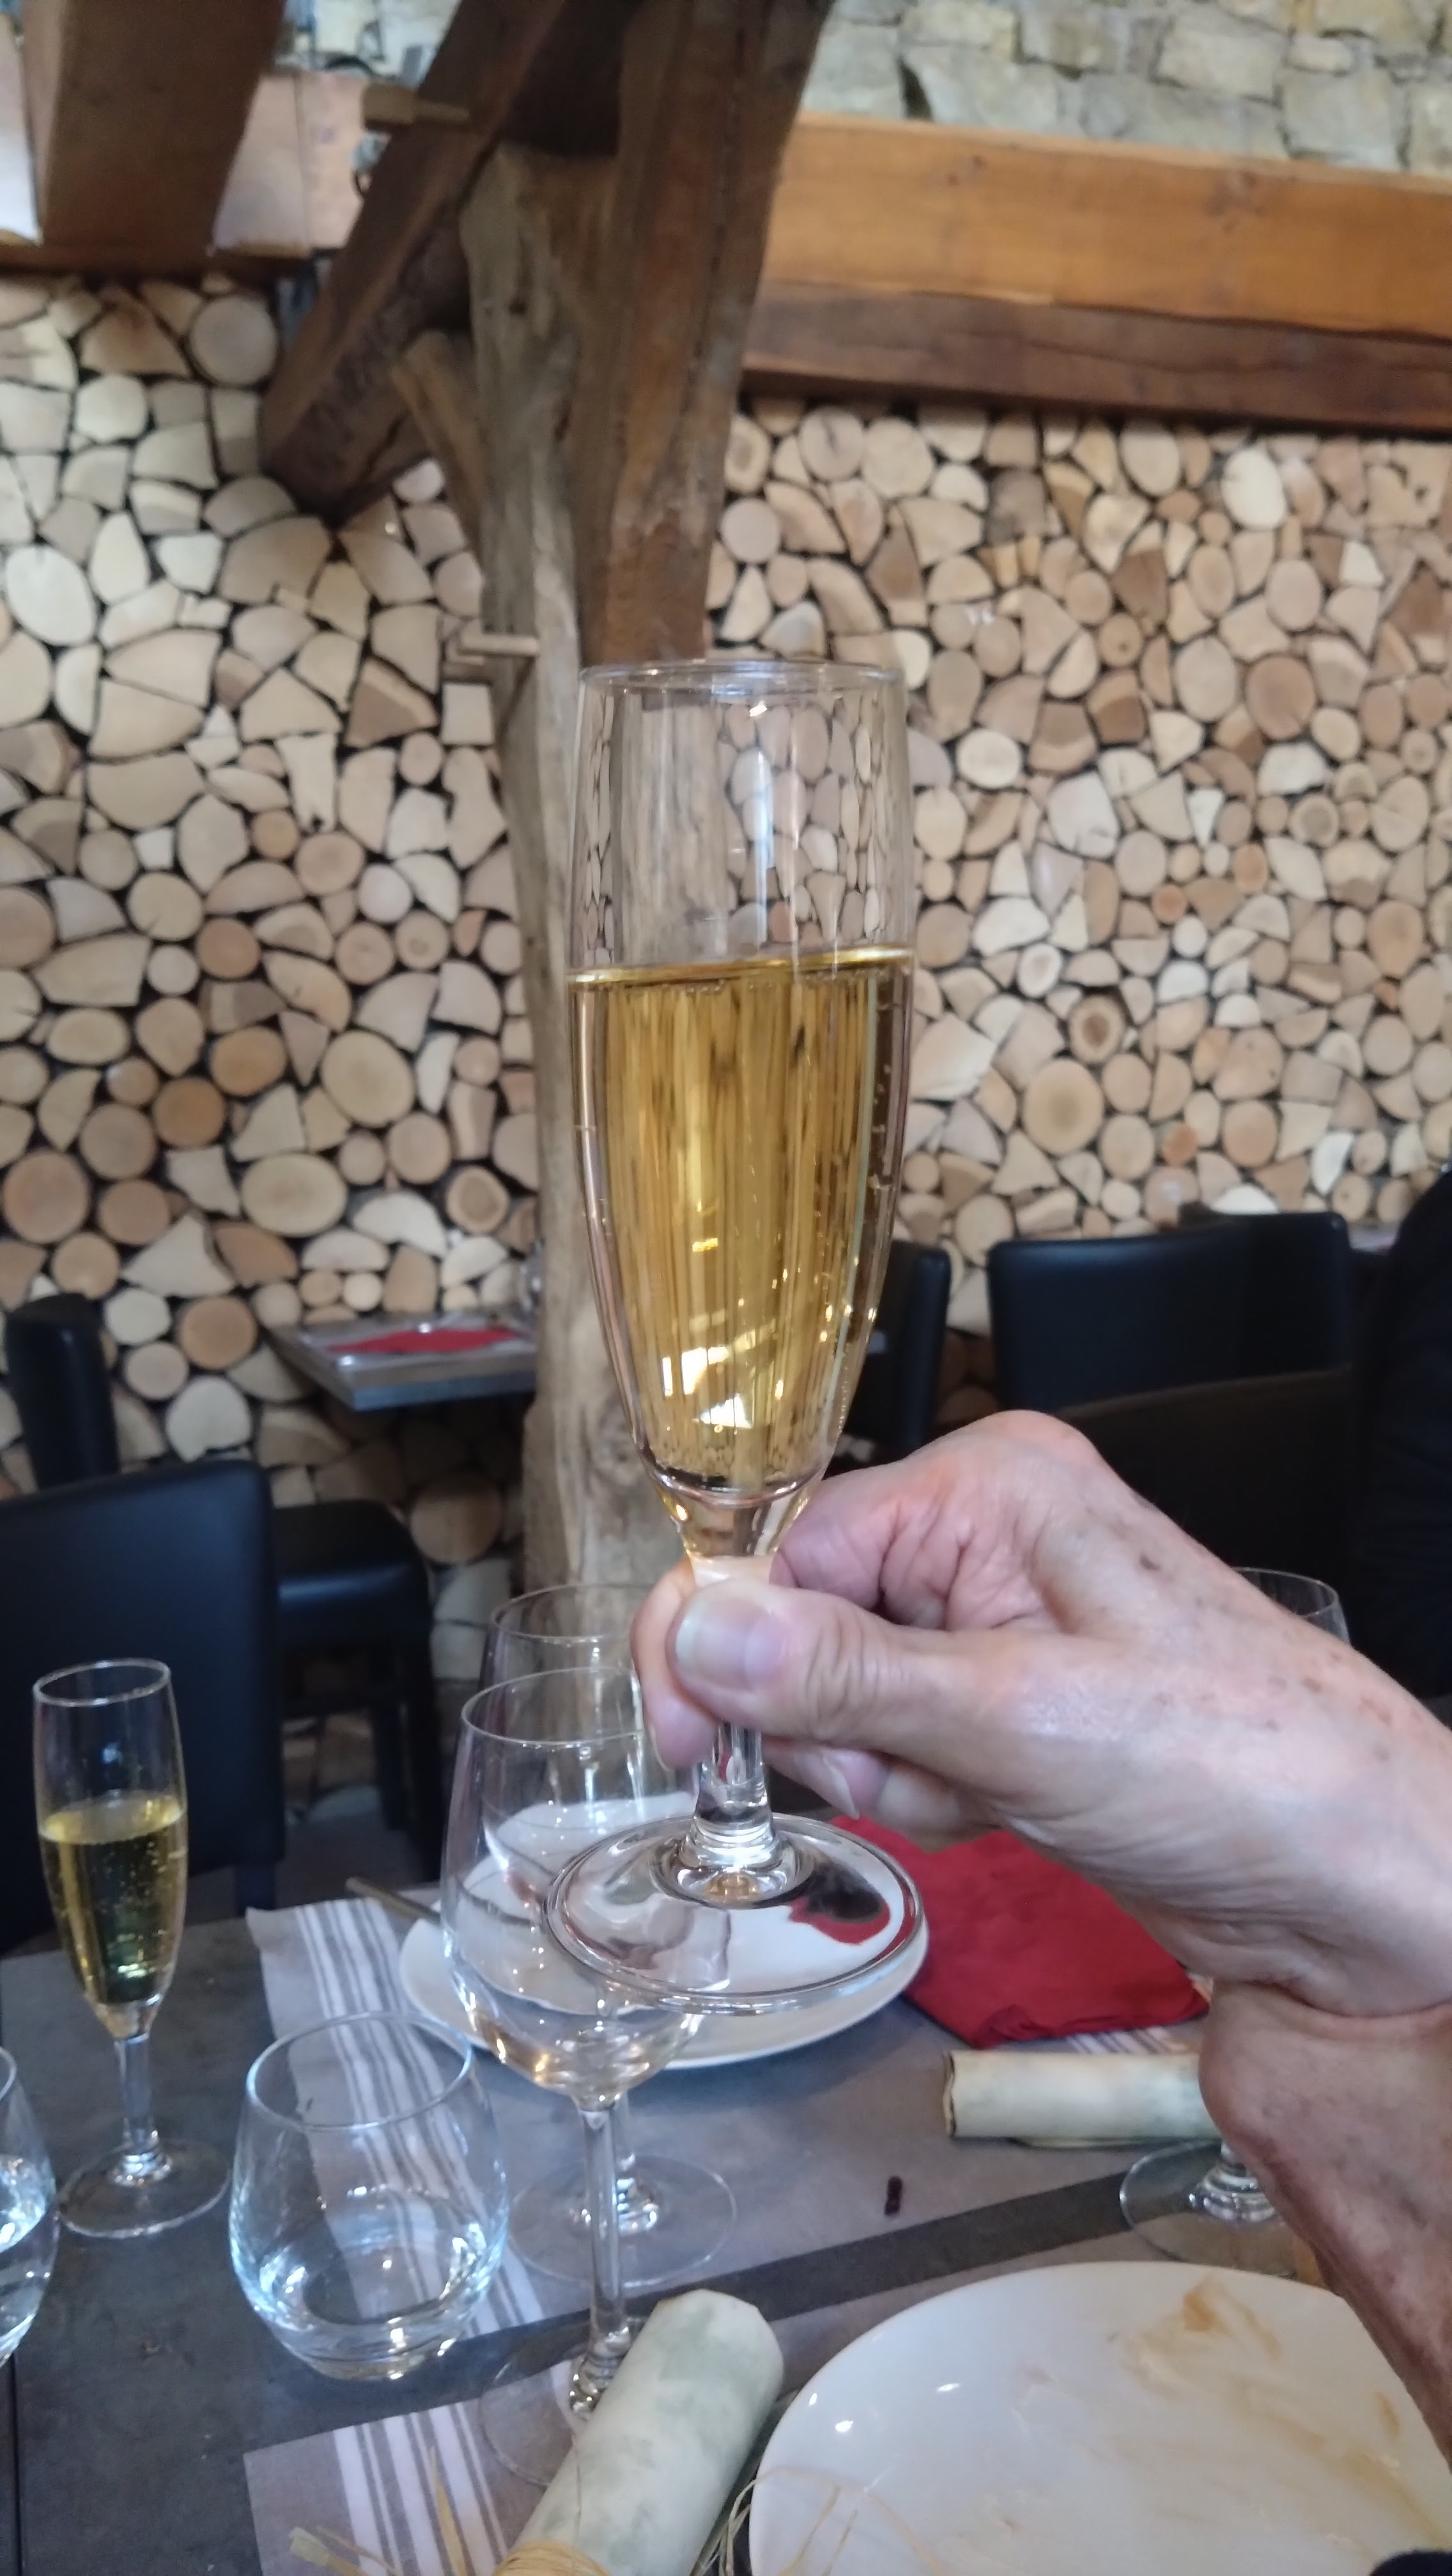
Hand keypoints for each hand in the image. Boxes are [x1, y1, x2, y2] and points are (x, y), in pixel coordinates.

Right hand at [632, 1415, 1451, 2016]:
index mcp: (990, 1488)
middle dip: (839, 1728)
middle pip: (808, 1628)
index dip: (723, 1648)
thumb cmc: (1242, 1773)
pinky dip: (930, 1794)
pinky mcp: (1017, 1704)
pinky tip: (1005, 1813)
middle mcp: (990, 1536)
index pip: (788, 1547)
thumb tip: (699, 1625)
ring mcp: (1005, 1623)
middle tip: (921, 1778)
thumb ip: (847, 1678)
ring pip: (848, 1702)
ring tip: (988, 1797)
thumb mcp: (1021, 1722)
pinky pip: (905, 1745)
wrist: (1367, 1889)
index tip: (688, 1749)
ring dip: (891, 1774)